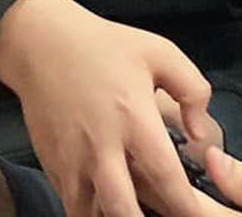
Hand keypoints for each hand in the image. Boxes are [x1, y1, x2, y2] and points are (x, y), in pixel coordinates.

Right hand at [0, 0, 221, 216]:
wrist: (40, 43)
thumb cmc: (103, 47)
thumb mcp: (160, 53)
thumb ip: (193, 90)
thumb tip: (201, 134)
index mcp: (133, 118)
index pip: (164, 175)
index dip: (184, 204)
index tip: (197, 213)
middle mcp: (101, 147)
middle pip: (122, 209)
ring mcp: (72, 161)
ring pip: (90, 214)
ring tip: (137, 215)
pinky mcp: (52, 167)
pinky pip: (73, 205)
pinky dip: (92, 212)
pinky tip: (111, 210)